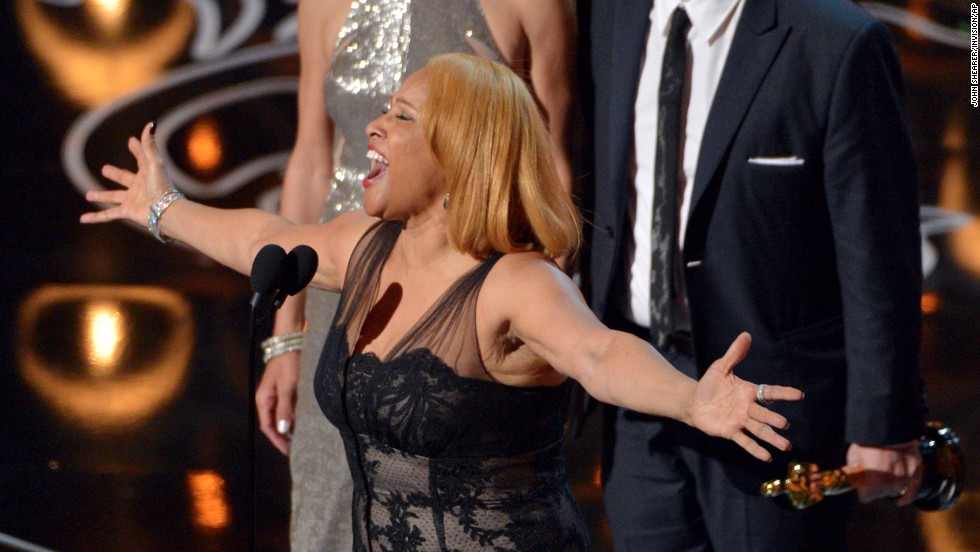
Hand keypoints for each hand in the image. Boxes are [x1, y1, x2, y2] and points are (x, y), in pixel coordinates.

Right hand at [80, 122, 171, 226]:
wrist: (164, 210)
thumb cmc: (161, 186)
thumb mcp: (153, 163)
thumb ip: (149, 145)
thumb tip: (151, 123)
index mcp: (147, 173)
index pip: (141, 158)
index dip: (137, 149)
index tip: (131, 141)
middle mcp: (139, 186)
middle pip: (124, 178)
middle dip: (115, 174)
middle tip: (105, 169)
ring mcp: (132, 200)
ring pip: (113, 197)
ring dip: (101, 195)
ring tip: (88, 194)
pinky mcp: (127, 212)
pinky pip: (108, 215)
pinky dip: (96, 217)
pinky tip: (83, 219)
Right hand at [256, 351, 300, 454]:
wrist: (290, 340)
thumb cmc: (287, 362)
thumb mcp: (287, 386)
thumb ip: (285, 408)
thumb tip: (282, 429)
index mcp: (263, 399)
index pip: (267, 426)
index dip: (277, 439)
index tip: (287, 451)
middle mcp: (267, 398)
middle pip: (272, 422)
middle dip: (281, 436)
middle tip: (293, 449)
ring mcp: (275, 393)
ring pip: (280, 415)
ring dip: (287, 427)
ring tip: (297, 440)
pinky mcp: (284, 388)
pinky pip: (286, 407)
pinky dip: (291, 416)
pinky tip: (299, 423)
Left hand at [689, 332, 803, 461]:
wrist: (694, 401)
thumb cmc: (710, 384)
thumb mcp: (721, 367)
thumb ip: (735, 354)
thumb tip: (746, 335)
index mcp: (749, 392)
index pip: (770, 392)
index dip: (784, 393)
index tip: (799, 395)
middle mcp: (748, 408)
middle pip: (764, 414)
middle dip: (773, 418)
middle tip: (784, 424)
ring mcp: (740, 421)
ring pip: (759, 430)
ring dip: (771, 438)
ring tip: (785, 446)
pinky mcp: (730, 432)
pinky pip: (745, 441)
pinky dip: (755, 449)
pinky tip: (766, 456)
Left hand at [847, 441, 922, 505]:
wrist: (888, 427)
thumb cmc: (868, 442)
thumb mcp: (854, 456)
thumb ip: (855, 470)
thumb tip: (854, 475)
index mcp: (874, 483)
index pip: (866, 497)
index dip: (862, 491)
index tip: (861, 487)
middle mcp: (891, 483)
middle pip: (881, 494)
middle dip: (875, 488)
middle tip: (872, 477)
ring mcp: (905, 478)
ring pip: (895, 491)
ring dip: (889, 487)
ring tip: (884, 477)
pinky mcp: (916, 471)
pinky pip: (913, 489)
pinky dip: (908, 497)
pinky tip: (901, 501)